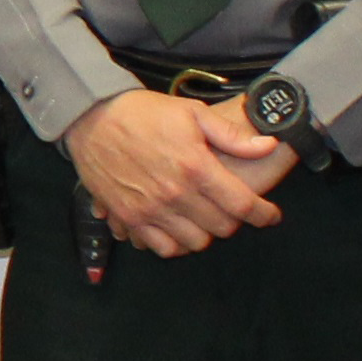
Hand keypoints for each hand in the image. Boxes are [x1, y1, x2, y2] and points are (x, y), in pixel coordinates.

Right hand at [62, 88, 291, 256]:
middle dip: (234, 220)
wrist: (91, 119)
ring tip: (204, 218)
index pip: (242, 205)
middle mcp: (175, 194)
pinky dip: (176, 243)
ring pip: (196, 242)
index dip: (263, 214)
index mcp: (195, 167)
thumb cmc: (143, 112)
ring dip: (206, 232)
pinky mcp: (129, 218)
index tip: (270, 215)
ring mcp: (150, 210)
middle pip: (222, 227)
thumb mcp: (192, 113)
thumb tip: (268, 146)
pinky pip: (162, 248)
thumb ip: (232, 135)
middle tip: (231, 208)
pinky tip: (178, 228)